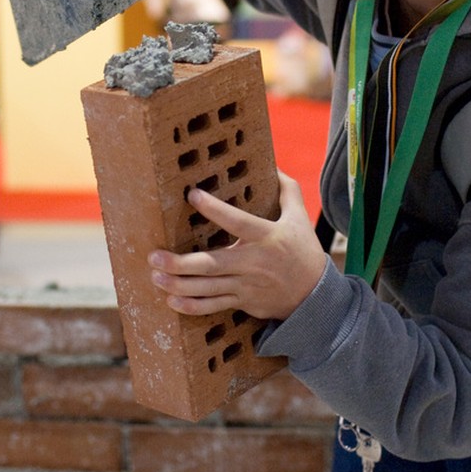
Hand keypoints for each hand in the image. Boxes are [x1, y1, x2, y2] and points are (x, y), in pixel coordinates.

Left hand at [148, 171, 327, 320]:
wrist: (316, 296)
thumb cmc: (304, 251)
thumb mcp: (300, 218)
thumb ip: (287, 190)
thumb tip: (273, 165)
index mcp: (266, 237)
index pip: (237, 221)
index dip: (214, 209)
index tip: (192, 195)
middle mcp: (253, 263)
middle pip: (212, 264)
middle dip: (181, 263)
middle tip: (154, 255)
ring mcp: (246, 286)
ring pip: (208, 288)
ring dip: (179, 284)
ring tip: (155, 275)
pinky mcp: (243, 302)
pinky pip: (214, 306)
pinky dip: (192, 306)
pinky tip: (171, 300)